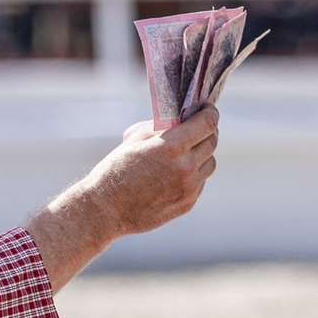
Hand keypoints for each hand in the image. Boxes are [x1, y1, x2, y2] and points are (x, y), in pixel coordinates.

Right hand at [25, 108, 220, 289]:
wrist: (106, 209)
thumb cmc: (116, 170)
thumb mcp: (136, 139)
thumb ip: (162, 128)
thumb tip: (181, 120)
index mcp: (172, 147)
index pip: (207, 124)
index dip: (210, 112)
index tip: (208, 109)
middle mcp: (186, 168)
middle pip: (212, 143)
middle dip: (208, 132)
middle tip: (199, 128)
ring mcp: (189, 188)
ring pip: (210, 164)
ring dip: (202, 154)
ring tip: (187, 152)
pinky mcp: (187, 204)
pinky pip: (200, 182)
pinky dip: (194, 174)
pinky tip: (177, 173)